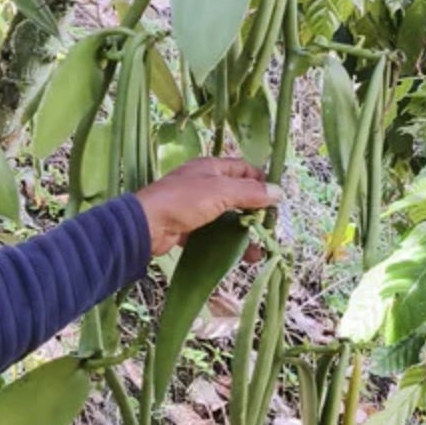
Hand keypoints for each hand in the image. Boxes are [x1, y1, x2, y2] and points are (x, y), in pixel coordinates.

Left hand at [133, 157, 283, 256]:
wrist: (146, 226)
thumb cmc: (184, 201)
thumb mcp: (221, 191)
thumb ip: (250, 193)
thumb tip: (278, 192)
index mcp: (211, 168)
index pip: (243, 169)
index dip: (261, 182)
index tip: (276, 200)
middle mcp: (203, 184)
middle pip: (236, 195)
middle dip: (254, 212)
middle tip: (269, 229)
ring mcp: (194, 207)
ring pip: (225, 218)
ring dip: (242, 233)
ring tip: (258, 251)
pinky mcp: (187, 228)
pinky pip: (212, 234)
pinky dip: (226, 244)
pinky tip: (239, 257)